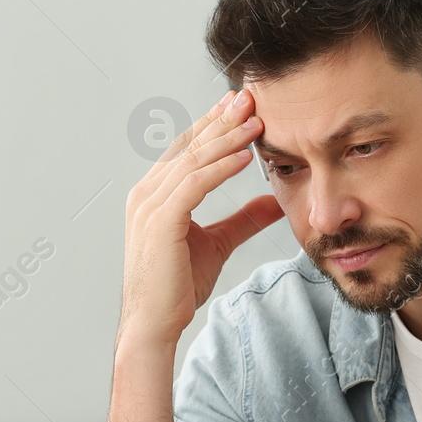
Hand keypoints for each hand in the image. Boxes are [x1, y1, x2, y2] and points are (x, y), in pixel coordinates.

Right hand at [119, 90, 283, 348]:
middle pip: (189, 146)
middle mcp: (147, 193)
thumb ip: (243, 219)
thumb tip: (274, 202)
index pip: (187, 150)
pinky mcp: (160, 221)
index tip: (241, 107)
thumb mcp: (218, 243)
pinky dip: (221, 168)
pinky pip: (194, 184)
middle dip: (221, 120)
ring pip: (193, 160)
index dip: (214, 126)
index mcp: (155, 194)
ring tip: (256, 121)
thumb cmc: (176, 287)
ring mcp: (150, 205)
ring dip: (227, 138)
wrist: (155, 323)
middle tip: (250, 97)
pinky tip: (245, 156)